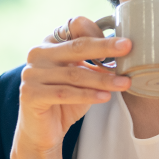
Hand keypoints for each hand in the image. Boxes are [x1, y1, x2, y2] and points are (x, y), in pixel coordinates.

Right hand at [12, 17, 131, 158]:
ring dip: (103, 79)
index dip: (97, 32)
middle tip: (128, 47)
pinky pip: (65, 93)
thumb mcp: (83, 77)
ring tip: (125, 83)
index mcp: (51, 43)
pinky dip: (88, 95)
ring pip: (75, 74)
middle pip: (77, 46)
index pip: (75, 26)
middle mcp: (38, 54)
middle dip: (105, 47)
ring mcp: (32, 73)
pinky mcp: (30, 94)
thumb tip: (124, 53)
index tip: (121, 42)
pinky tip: (105, 97)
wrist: (42, 131)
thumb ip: (96, 63)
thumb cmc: (66, 100)